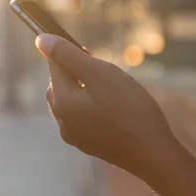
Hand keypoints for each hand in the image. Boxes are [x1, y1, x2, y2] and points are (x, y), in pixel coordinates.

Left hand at [36, 34, 174, 173]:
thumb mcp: (100, 74)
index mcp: (62, 102)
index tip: (88, 49)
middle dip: (76, 72)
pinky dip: (93, 107)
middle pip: (60, 84)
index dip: (70, 52)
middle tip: (102, 68)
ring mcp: (76, 137)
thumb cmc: (130, 110)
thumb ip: (69, 55)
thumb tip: (41, 40)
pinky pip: (83, 118)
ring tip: (111, 88)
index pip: (55, 66)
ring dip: (85, 89)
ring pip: (72, 102)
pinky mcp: (90, 145)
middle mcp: (63, 122)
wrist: (154, 155)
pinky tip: (115, 108)